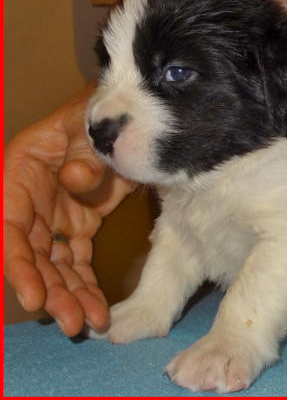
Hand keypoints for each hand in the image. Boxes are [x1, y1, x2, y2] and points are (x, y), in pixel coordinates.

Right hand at [3, 83, 135, 335]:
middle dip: (50, 292)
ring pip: (55, 265)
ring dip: (70, 296)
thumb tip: (74, 181)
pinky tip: (97, 309)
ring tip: (91, 324)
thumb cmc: (92, 119)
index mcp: (17, 177)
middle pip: (32, 256)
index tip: (34, 297)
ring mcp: (53, 219)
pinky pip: (78, 261)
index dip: (17, 265)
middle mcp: (29, 205)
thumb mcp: (87, 128)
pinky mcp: (78, 227)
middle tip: (72, 324)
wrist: (118, 118)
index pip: (8, 229)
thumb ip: (83, 153)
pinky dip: (86, 284)